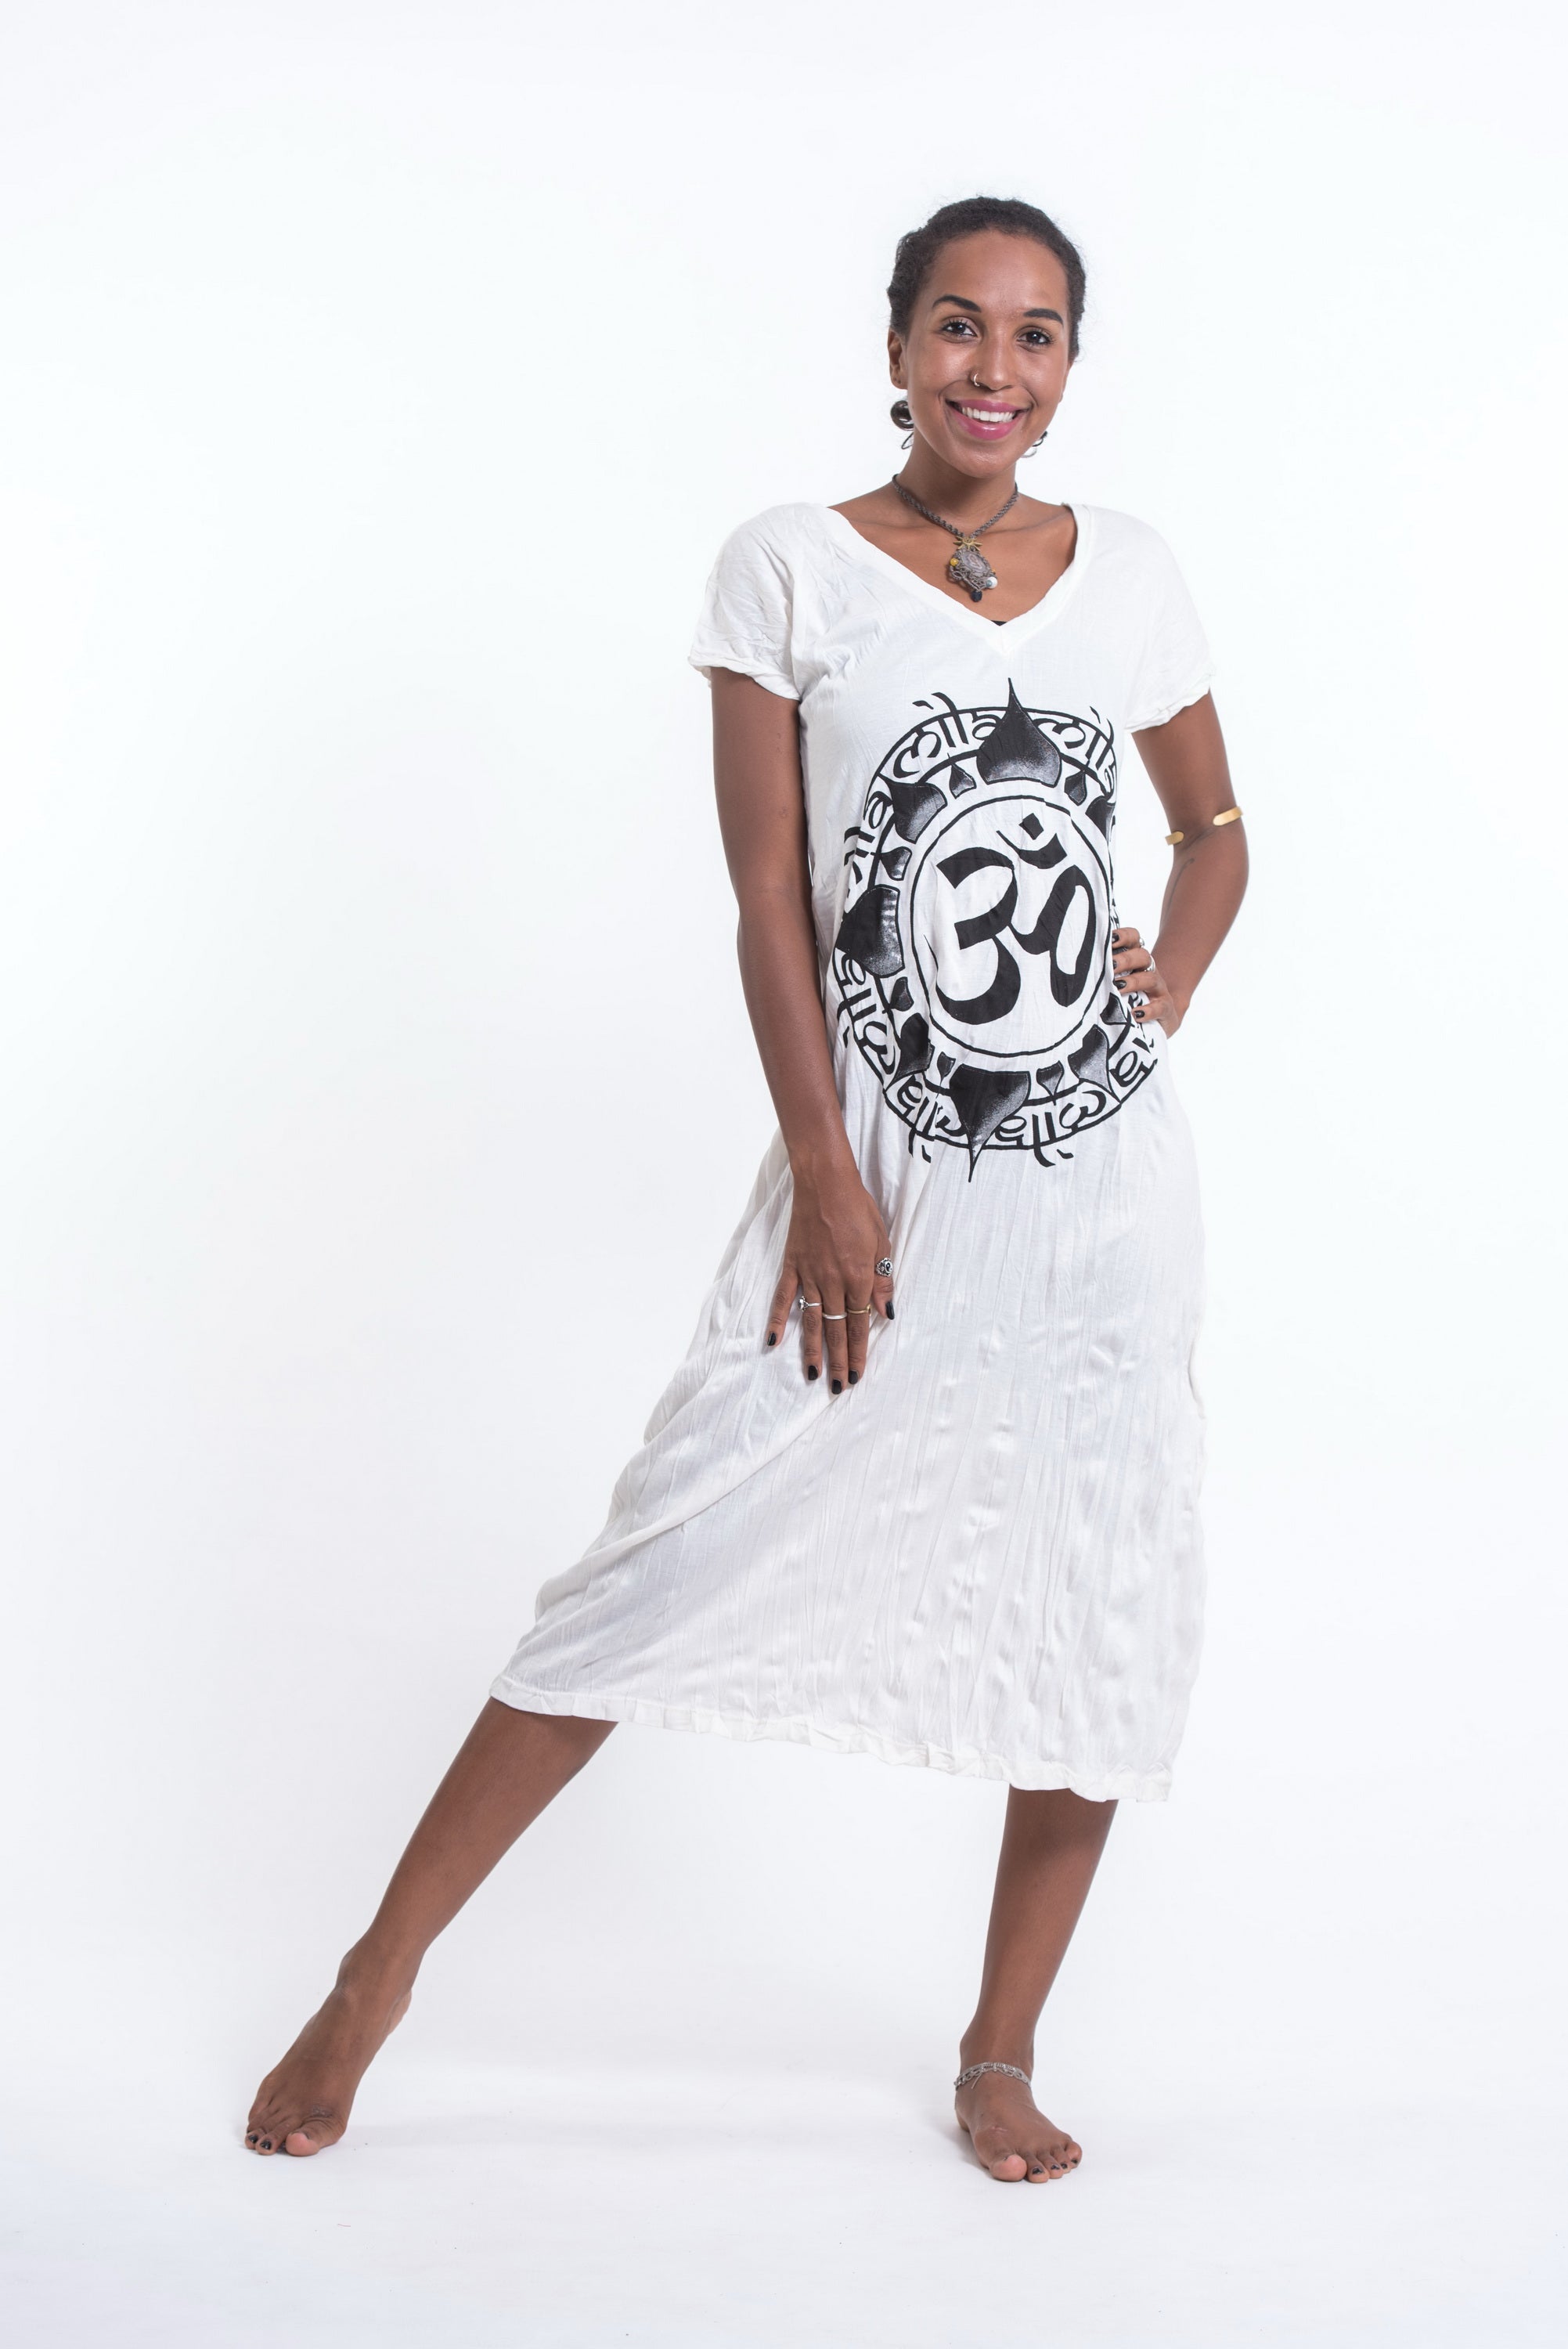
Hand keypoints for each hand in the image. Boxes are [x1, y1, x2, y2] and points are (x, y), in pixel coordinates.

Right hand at [764, 1160, 894, 1392]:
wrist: (825, 1182)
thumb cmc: (858, 1208)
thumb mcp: (881, 1242)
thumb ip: (882, 1281)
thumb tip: (886, 1313)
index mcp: (859, 1277)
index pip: (860, 1325)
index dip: (860, 1352)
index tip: (859, 1375)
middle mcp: (834, 1282)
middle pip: (837, 1330)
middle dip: (840, 1361)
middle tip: (839, 1388)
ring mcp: (810, 1275)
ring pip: (812, 1321)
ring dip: (813, 1351)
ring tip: (814, 1376)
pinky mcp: (792, 1265)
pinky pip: (784, 1298)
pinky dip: (779, 1320)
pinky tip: (773, 1342)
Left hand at [1112, 926, 1183, 1035]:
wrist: (1160, 1017)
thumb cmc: (1130, 997)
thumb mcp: (1117, 981)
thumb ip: (1103, 971)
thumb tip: (1077, 967)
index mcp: (1135, 960)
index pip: (1134, 938)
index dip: (1124, 936)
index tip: (1110, 940)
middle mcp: (1148, 970)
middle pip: (1143, 956)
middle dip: (1126, 959)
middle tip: (1110, 966)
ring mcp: (1158, 989)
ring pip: (1150, 979)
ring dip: (1133, 982)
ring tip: (1117, 987)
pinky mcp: (1165, 1008)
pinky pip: (1160, 1007)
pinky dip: (1148, 1010)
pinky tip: (1135, 1014)